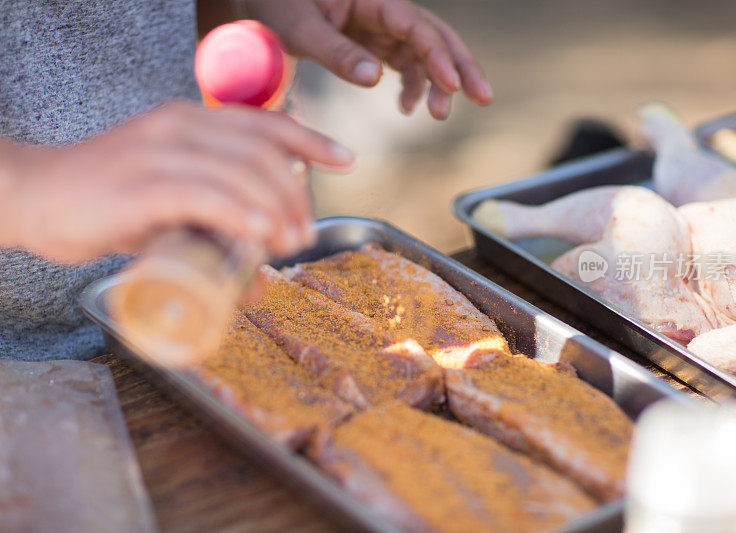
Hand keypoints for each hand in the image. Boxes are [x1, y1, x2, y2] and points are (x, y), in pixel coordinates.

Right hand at [0, 101, 353, 262]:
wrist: (35, 198)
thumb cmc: (107, 202)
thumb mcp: (169, 200)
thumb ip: (212, 221)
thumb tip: (256, 268)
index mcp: (189, 120)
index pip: (262, 122)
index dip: (310, 140)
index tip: (344, 159)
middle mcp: (179, 127)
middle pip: (262, 152)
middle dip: (297, 193)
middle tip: (306, 232)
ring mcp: (159, 153)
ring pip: (241, 172)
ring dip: (279, 209)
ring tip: (294, 243)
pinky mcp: (141, 187)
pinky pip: (205, 194)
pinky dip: (242, 215)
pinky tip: (264, 235)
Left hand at [246, 0, 492, 118]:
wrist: (261, 0)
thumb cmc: (275, 3)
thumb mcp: (298, 27)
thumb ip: (335, 51)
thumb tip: (375, 79)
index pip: (415, 25)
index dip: (437, 55)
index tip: (452, 86)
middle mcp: (383, 8)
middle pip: (435, 34)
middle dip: (461, 66)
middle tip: (484, 98)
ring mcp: (380, 26)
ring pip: (423, 52)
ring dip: (437, 83)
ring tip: (439, 115)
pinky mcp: (373, 41)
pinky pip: (403, 63)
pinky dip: (412, 85)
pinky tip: (407, 109)